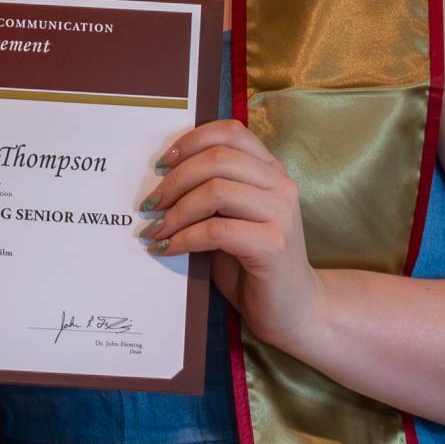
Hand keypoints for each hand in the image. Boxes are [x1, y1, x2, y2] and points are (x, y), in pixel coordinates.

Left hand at [144, 120, 326, 358]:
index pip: (230, 132)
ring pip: (215, 190)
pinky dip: (184, 238)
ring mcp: (281, 213)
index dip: (190, 142)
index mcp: (270, 170)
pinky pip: (216, 230)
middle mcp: (280, 185)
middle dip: (175, 179)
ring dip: (175, 211)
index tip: (160, 165)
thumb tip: (157, 183)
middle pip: (217, 158)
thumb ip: (209, 195)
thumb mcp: (230, 220)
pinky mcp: (273, 244)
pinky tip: (167, 249)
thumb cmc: (253, 265)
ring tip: (154, 230)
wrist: (294, 310)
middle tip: (149, 204)